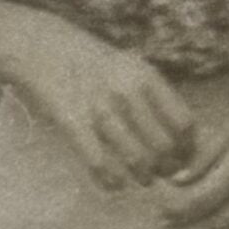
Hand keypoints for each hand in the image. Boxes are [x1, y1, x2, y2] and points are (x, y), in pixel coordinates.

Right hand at [8, 21, 195, 190]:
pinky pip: (100, 164)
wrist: (40, 46)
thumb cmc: (91, 62)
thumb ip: (154, 95)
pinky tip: (112, 182)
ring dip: (143, 177)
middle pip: (164, 147)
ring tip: (142, 178)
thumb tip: (182, 136)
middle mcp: (127, 92)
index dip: (188, 147)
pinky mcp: (72, 123)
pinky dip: (111, 181)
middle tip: (162, 172)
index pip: (184, 122)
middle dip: (167, 167)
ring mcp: (99, 108)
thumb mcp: (130, 67)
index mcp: (146, 76)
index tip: (183, 156)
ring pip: (137, 161)